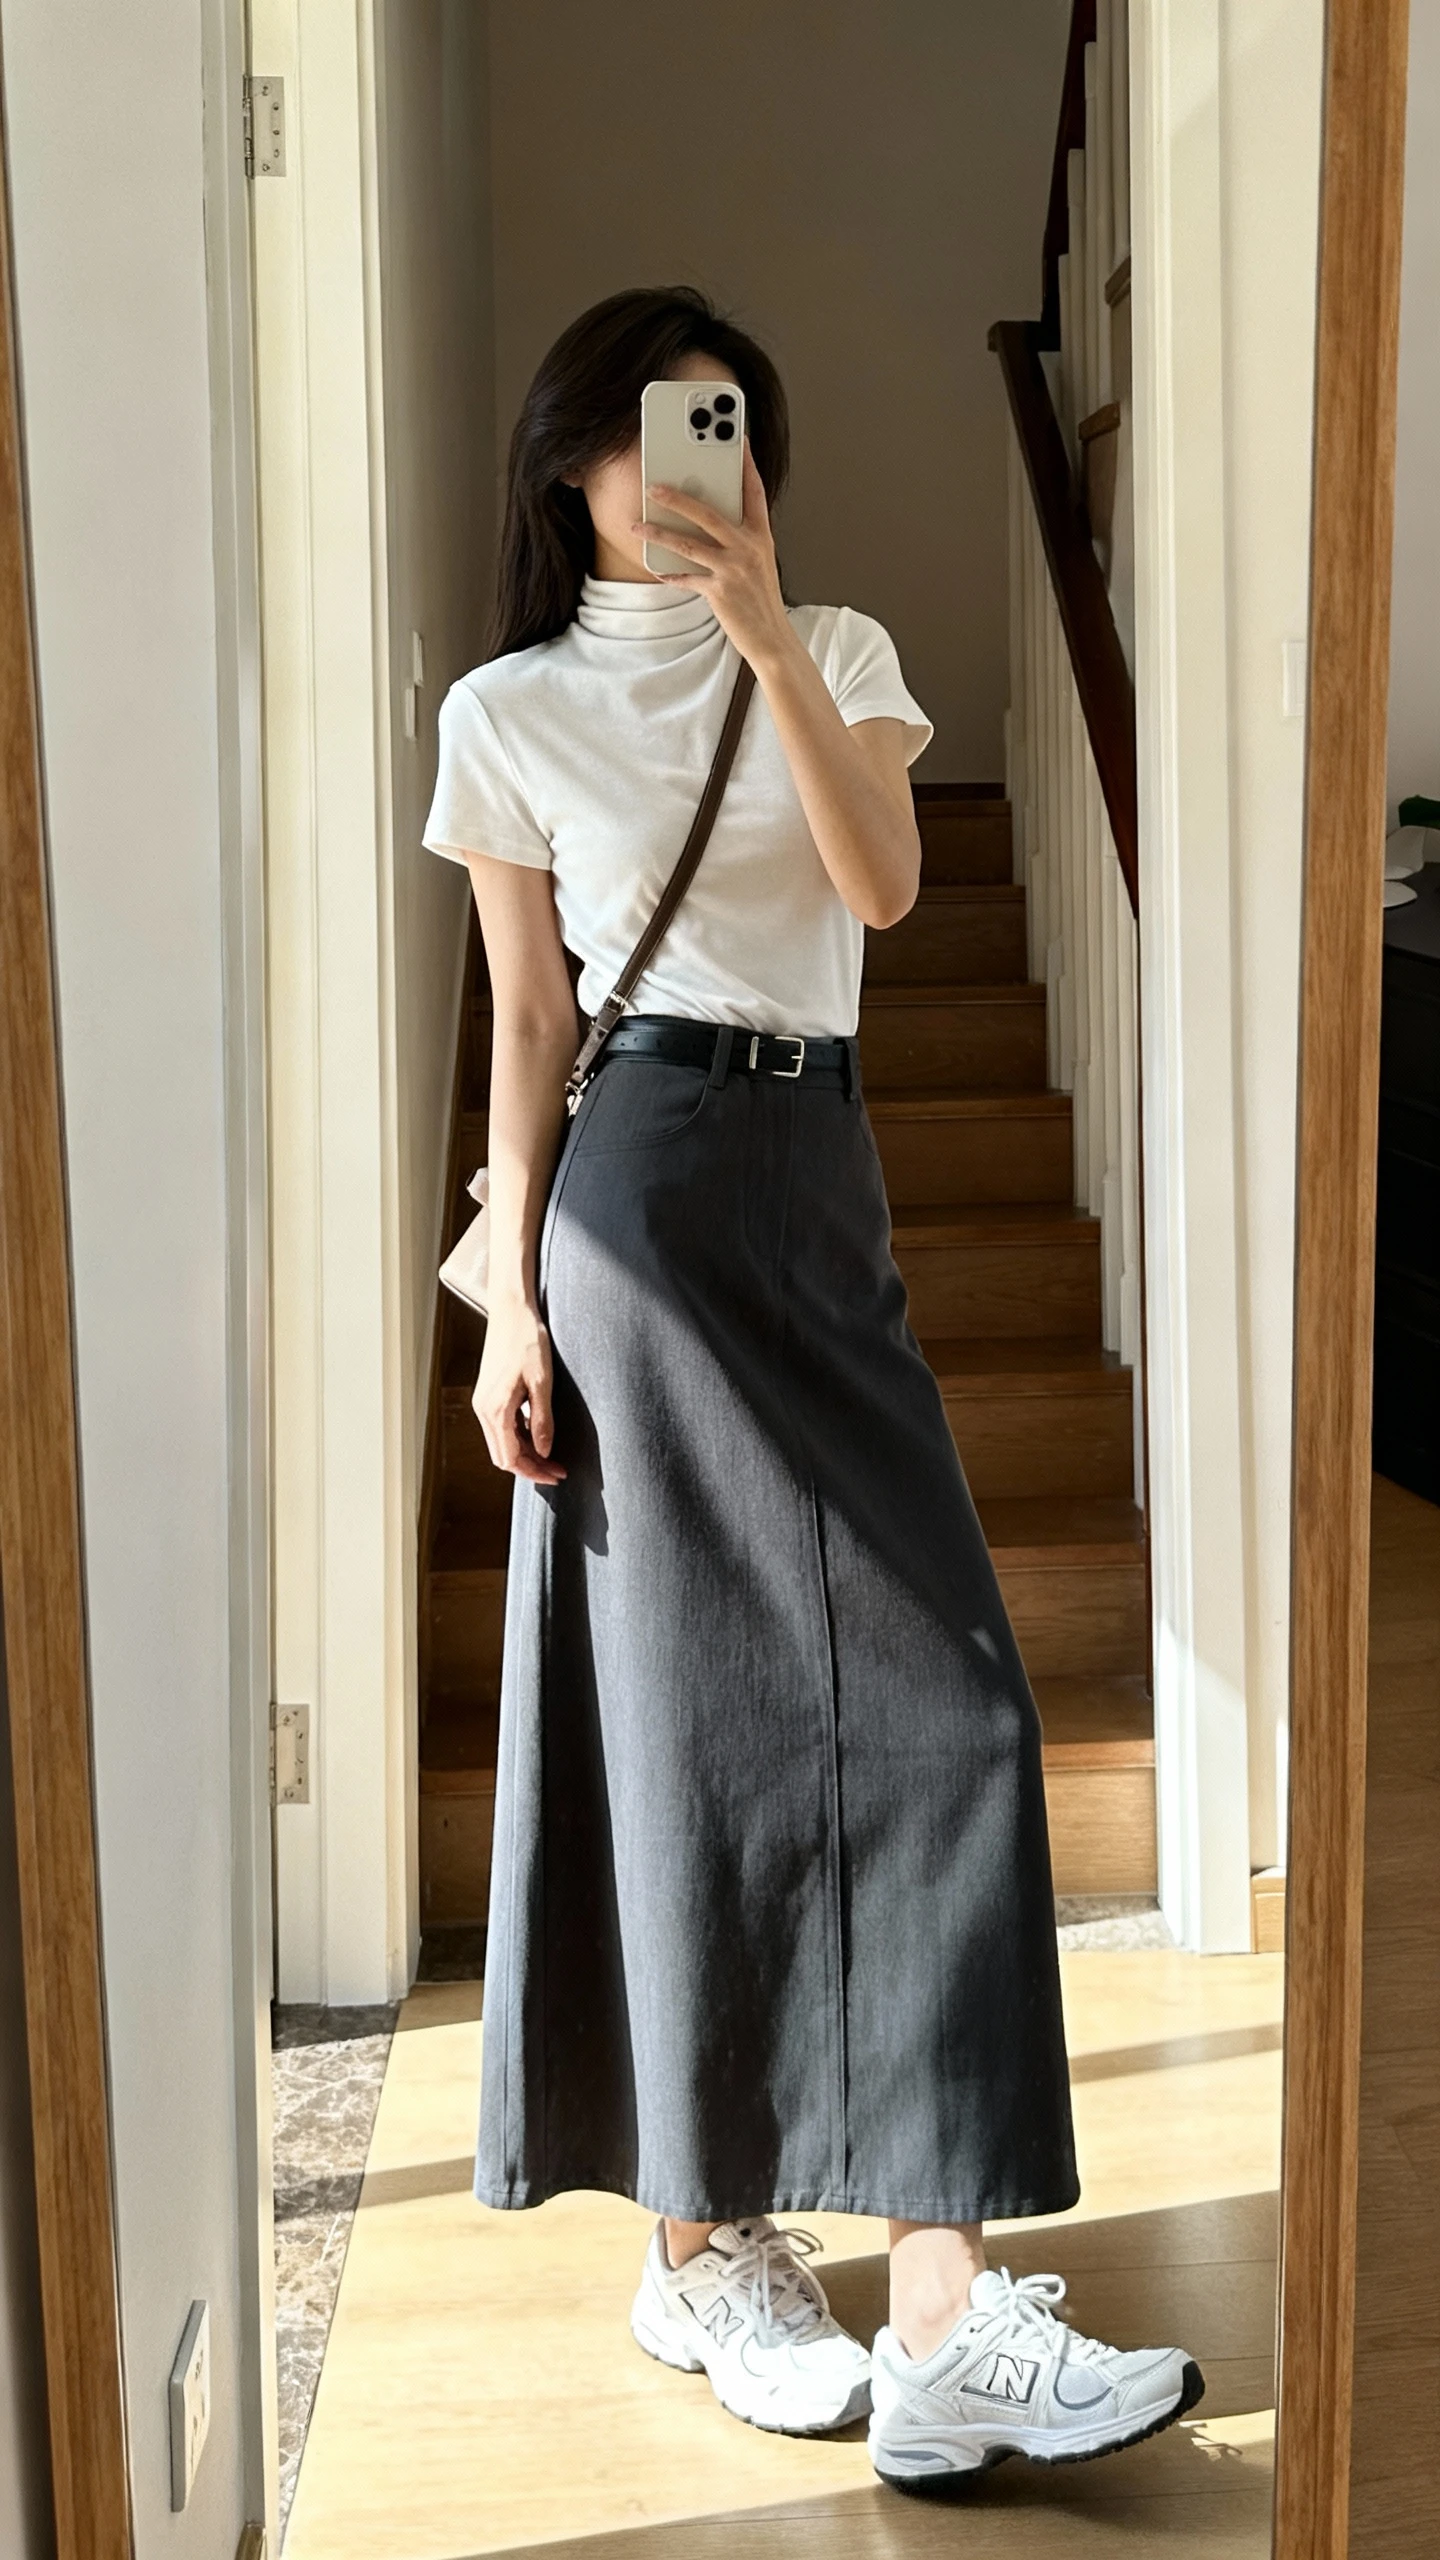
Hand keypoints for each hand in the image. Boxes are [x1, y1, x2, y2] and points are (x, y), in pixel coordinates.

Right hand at [474, 1297, 565, 1484]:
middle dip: (530, 1467)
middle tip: (557, 1470)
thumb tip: (544, 1452)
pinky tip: (538, 1433)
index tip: (558, 1475)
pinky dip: (518, 1437)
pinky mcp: (487, 1394)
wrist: (511, 1310)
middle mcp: (483, 1410)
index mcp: (495, 1411)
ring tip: (552, 1455)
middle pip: (503, 1456)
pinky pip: (501, 1427)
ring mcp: (483, 1402)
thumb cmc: (528, 1341)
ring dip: (525, 1453)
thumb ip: (542, 1421)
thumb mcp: (542, 1383)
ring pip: (501, 1443)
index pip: (511, 1459)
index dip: (535, 1472)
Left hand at [634, 442, 799, 672]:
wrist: (772, 638)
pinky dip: (670, 574)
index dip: (746, 465)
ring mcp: (734, 569)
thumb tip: (709, 520)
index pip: (755, 492)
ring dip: (659, 533)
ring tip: (637, 525)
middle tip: (653, 486)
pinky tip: (656, 569)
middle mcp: (749, 548)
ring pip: (688, 544)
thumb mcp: (758, 563)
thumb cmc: (760, 599)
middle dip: (677, 497)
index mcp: (761, 536)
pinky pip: (687, 578)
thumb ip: (739, 539)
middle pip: (708, 513)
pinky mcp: (719, 592)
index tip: (739, 441)